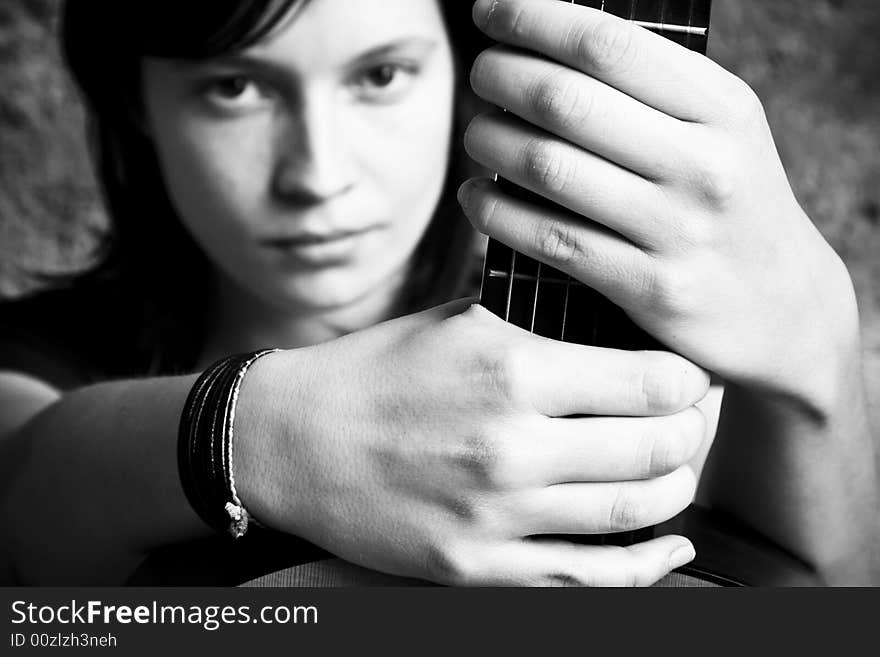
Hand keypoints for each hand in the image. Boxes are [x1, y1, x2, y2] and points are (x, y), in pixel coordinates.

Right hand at [236, 300, 709, 585]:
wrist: (294, 440)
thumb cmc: (376, 372)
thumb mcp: (456, 320)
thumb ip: (537, 319)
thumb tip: (613, 321)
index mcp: (511, 369)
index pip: (651, 382)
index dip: (690, 380)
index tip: (692, 379)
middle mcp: (511, 444)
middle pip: (655, 448)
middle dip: (695, 433)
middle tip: (696, 421)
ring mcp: (496, 513)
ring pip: (633, 513)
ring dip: (678, 492)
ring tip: (679, 472)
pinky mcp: (477, 565)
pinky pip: (587, 577)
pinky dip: (646, 565)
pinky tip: (672, 544)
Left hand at [458, 0, 859, 412]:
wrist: (782, 307)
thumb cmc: (729, 202)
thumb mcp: (720, 132)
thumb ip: (653, 90)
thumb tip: (548, 45)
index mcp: (723, 108)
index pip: (608, 44)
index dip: (533, 20)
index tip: (490, 11)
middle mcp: (704, 165)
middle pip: (567, 102)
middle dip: (501, 77)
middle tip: (480, 75)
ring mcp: (678, 232)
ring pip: (549, 169)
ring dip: (491, 141)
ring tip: (477, 132)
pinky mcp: (650, 290)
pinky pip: (549, 240)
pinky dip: (496, 212)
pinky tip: (475, 196)